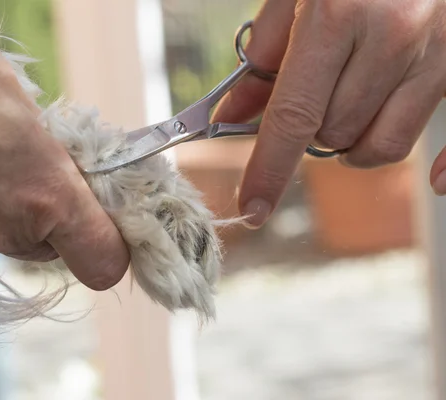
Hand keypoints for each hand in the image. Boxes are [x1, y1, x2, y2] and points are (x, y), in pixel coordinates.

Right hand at [0, 19, 128, 289]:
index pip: (106, 258)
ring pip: (7, 232)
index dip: (114, 243)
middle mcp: (5, 230)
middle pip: (55, 238)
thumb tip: (39, 139)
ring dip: (5, 199)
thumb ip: (32, 124)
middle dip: (53, 204)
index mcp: (44, 191)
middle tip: (32, 159)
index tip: (107, 213)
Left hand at [212, 0, 445, 226]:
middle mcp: (395, 35)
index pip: (292, 118)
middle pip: (333, 134)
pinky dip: (439, 167)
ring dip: (355, 138)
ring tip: (353, 103)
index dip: (268, 171)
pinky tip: (437, 179)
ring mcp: (441, 51)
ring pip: (381, 145)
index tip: (252, 209)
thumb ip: (266, 57)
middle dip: (311, 127)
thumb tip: (234, 117)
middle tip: (316, 94)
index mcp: (340, 12)